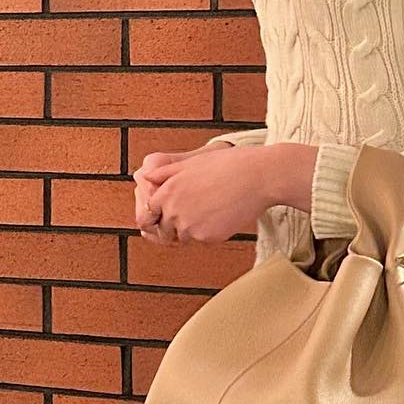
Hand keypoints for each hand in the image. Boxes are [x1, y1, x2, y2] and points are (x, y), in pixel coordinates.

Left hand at [131, 145, 269, 245]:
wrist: (258, 177)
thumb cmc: (228, 165)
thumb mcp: (191, 163)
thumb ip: (164, 173)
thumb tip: (145, 178)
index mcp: (167, 192)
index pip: (147, 214)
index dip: (155, 215)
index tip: (162, 215)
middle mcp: (175, 212)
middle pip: (164, 230)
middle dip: (173, 224)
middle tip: (194, 211)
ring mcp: (191, 227)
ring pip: (184, 237)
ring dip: (192, 229)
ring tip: (211, 209)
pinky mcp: (208, 237)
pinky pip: (203, 240)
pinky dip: (210, 231)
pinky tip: (222, 214)